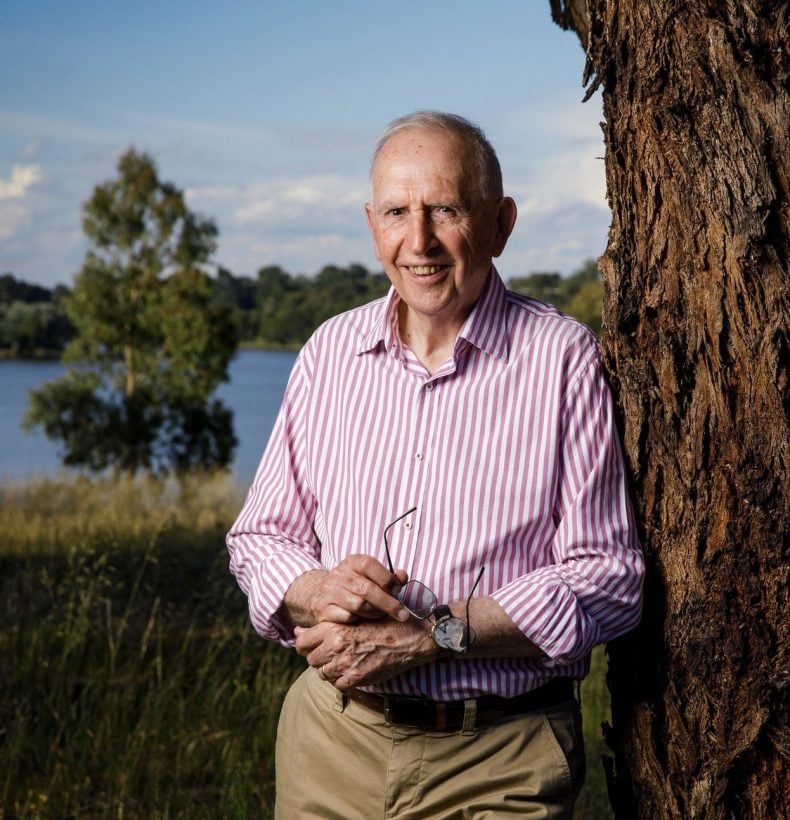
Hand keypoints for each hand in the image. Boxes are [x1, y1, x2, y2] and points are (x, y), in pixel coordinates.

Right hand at [283, 554, 409, 625]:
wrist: (319, 593)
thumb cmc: (353, 585)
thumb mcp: (369, 575)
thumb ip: (389, 577)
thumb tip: (402, 576)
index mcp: (352, 562)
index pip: (369, 564)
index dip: (386, 578)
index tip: (398, 590)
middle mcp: (339, 575)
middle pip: (366, 589)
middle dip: (388, 603)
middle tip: (402, 614)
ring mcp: (329, 592)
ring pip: (358, 605)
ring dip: (375, 613)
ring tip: (382, 615)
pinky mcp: (323, 609)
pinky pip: (346, 617)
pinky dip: (359, 620)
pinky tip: (364, 620)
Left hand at [294, 618, 435, 689]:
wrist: (409, 638)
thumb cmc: (384, 623)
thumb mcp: (354, 616)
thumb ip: (325, 625)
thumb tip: (297, 631)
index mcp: (334, 627)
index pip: (301, 642)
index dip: (304, 645)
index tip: (312, 646)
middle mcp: (335, 645)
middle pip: (311, 659)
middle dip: (319, 658)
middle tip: (333, 654)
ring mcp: (345, 663)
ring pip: (322, 673)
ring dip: (330, 670)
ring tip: (344, 662)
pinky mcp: (356, 678)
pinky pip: (337, 685)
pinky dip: (342, 680)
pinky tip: (352, 671)